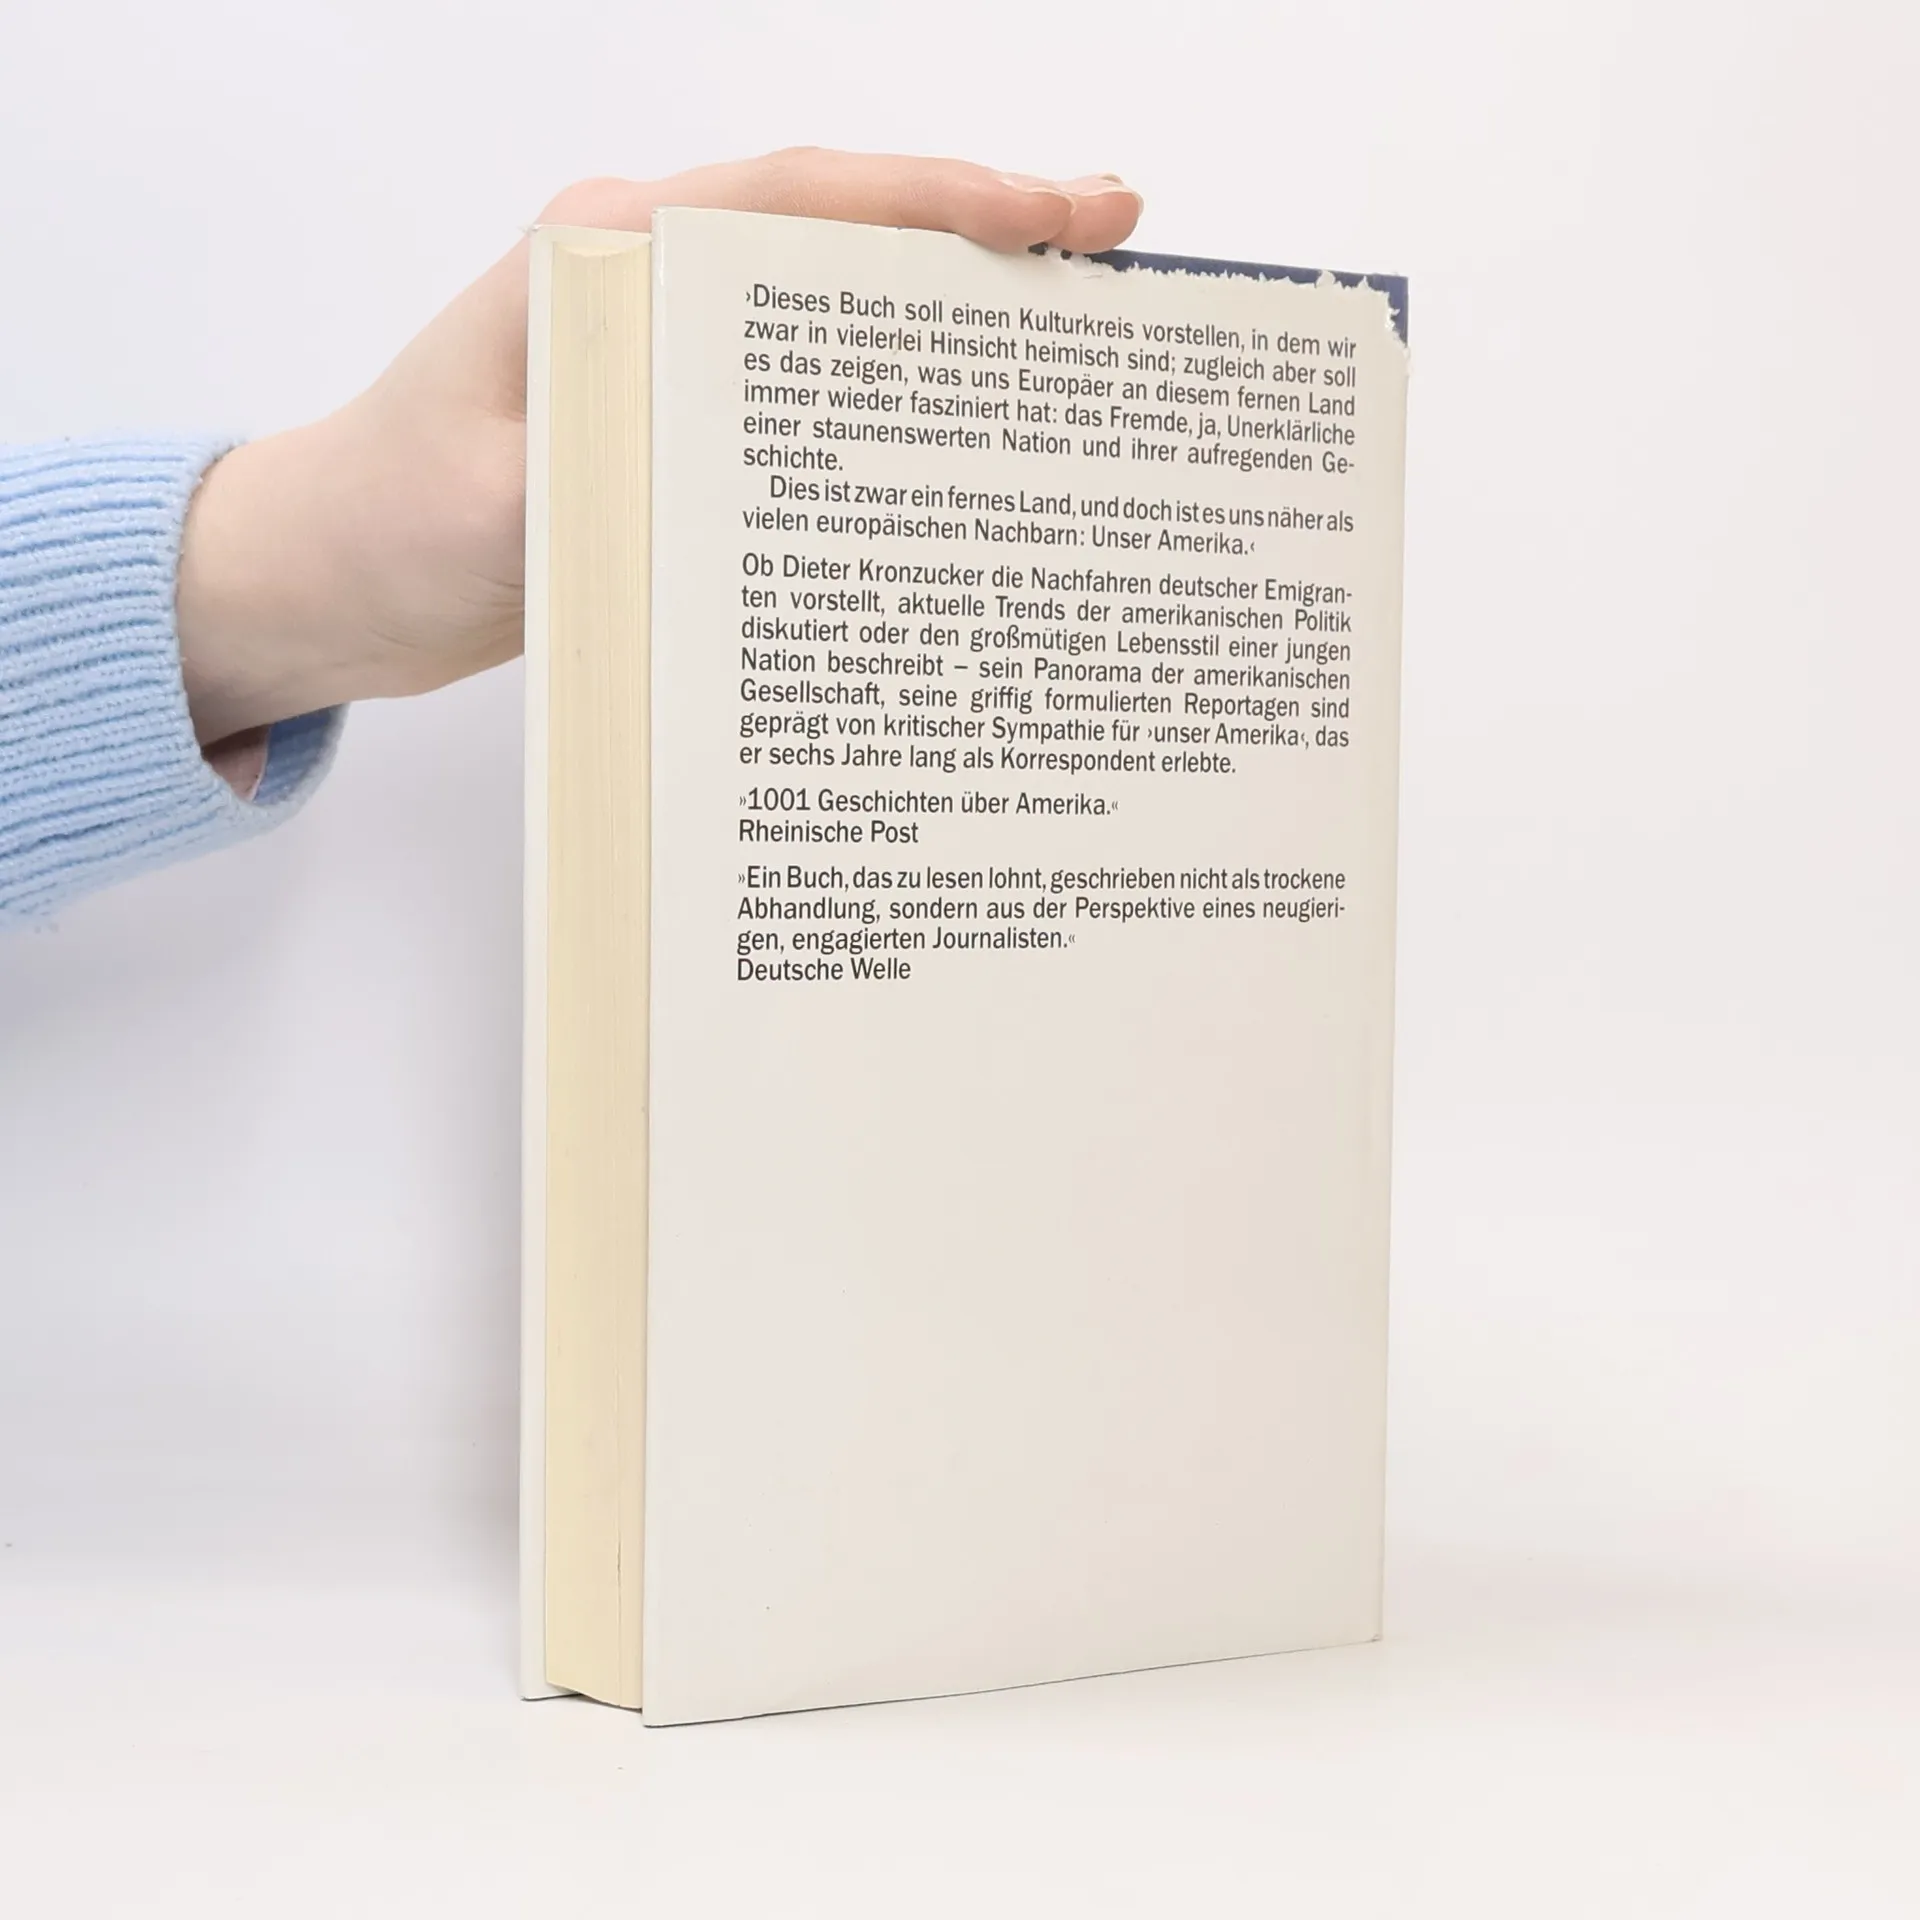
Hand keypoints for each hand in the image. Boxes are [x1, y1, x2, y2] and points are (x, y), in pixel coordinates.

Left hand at [174, 149, 1143, 743]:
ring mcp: (666, 344)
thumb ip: (606, 472)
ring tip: (1072, 332)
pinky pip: (803, 387)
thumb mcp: (492, 504)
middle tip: (1114, 251)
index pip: (801, 199)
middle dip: (983, 236)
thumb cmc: (390, 523)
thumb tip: (747, 474)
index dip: (942, 201)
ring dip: (947, 310)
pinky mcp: (675, 414)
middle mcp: (648, 280)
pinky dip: (889, 392)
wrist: (334, 574)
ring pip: (833, 306)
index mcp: (607, 256)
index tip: (1063, 216)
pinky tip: (960, 426)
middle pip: (842, 233)